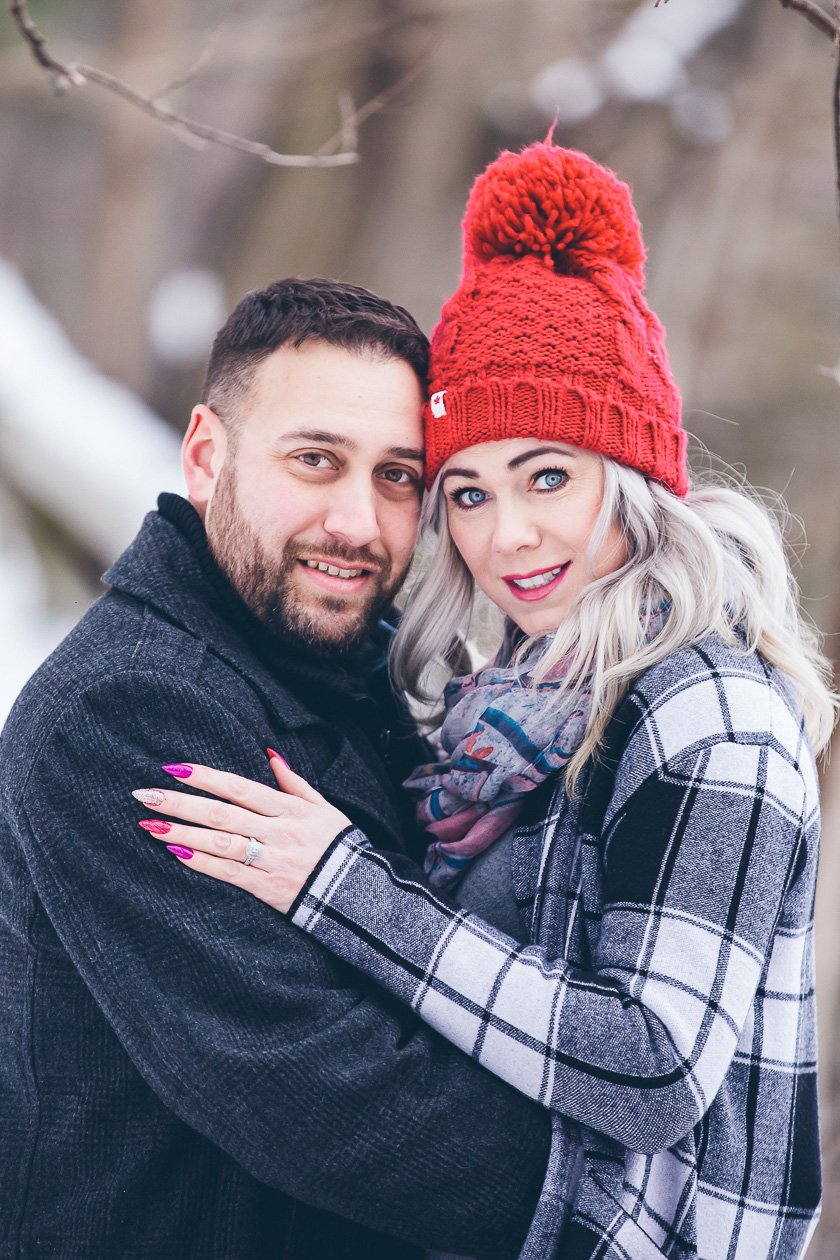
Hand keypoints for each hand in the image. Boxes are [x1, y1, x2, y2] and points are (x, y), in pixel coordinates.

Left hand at [131, 754, 350, 913]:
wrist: (360, 894)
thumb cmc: (339, 846)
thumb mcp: (325, 808)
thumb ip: (294, 783)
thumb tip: (270, 755)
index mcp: (291, 809)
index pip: (240, 788)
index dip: (206, 777)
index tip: (173, 768)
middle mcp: (279, 832)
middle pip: (221, 814)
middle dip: (180, 803)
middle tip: (145, 795)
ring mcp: (272, 861)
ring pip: (220, 843)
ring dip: (182, 833)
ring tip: (149, 824)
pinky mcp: (268, 889)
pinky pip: (229, 874)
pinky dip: (201, 863)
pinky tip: (175, 853)